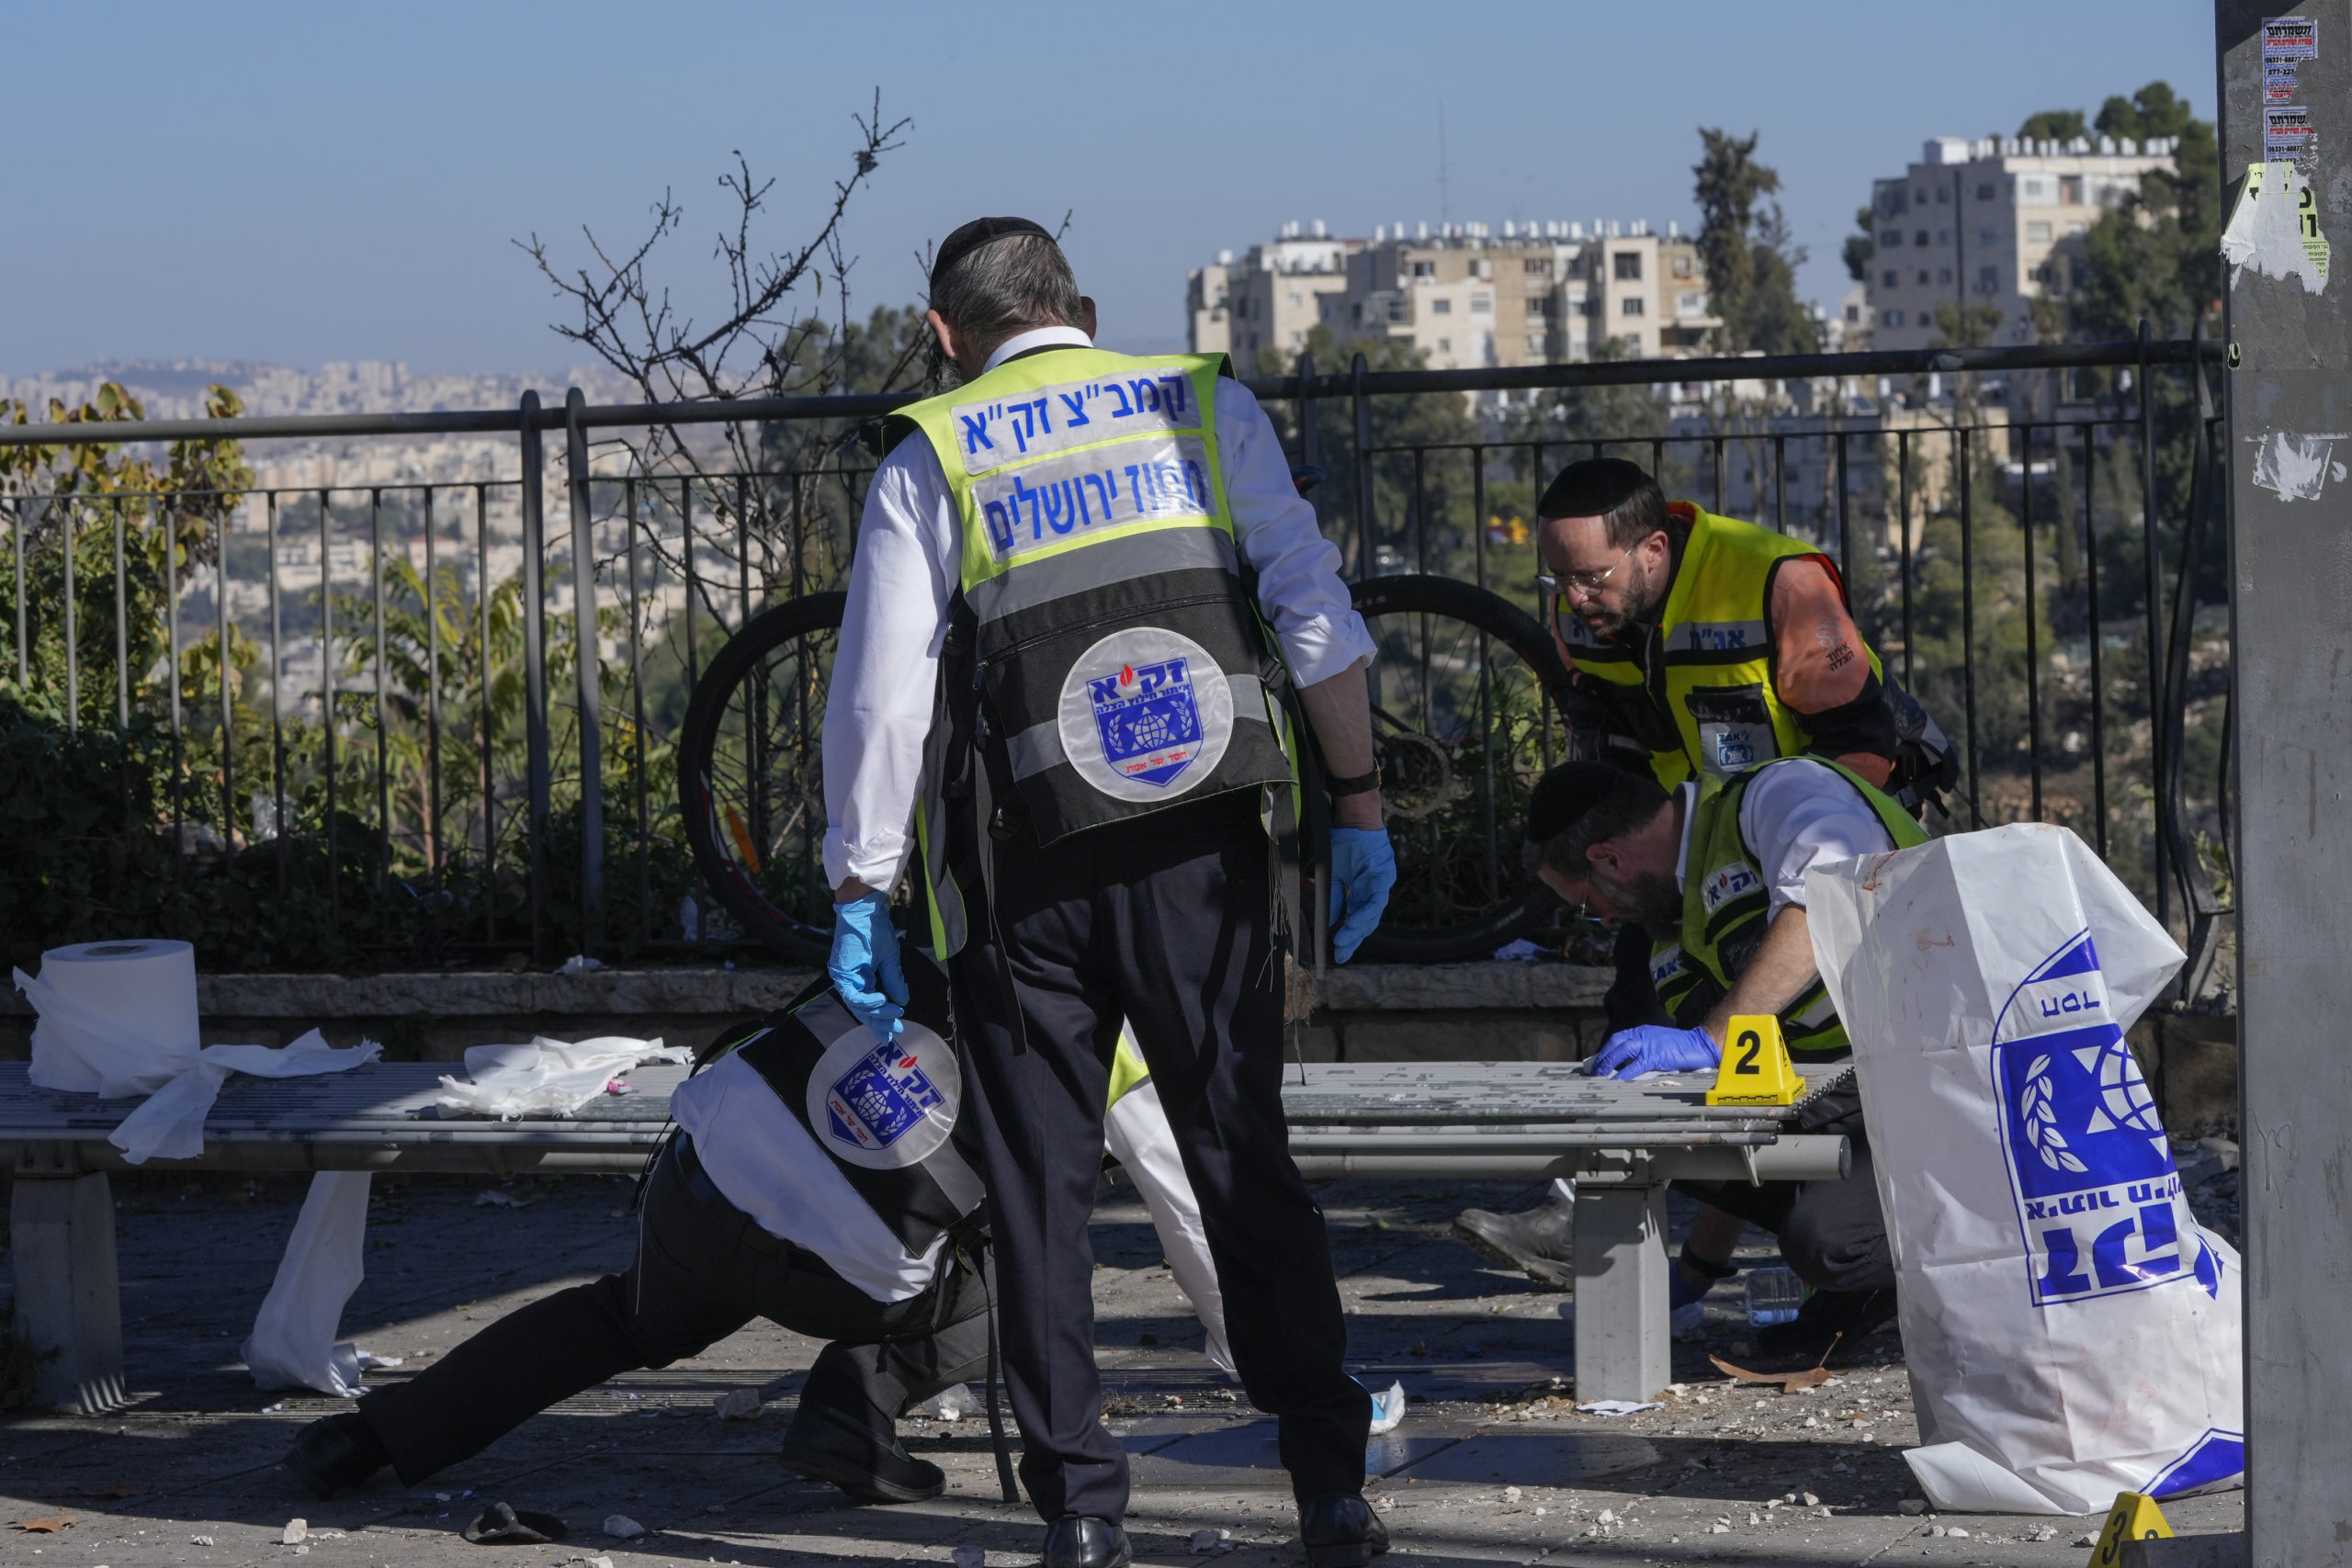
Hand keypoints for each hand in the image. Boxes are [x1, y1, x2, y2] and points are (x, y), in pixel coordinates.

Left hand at [828, 892, 908, 1043]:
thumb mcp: (890, 960)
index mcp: (861, 978)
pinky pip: (853, 995)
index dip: (881, 1019)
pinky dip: (868, 1001)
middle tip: (894, 1031)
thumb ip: (894, 981)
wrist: (865, 912)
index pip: (869, 1005)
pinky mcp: (841, 973)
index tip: (894, 1031)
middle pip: (863, 1010)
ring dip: (877, 1013)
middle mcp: (850, 981)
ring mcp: (844, 977)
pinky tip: (882, 1000)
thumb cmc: (876, 930)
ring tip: (894, 1014)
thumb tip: (902, 1001)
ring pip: (858, 1006)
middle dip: (880, 1022)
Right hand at [1328, 826, 1395, 964]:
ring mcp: (1380, 885)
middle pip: (1366, 923)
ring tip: (1344, 941)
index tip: (1339, 954)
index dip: (1349, 938)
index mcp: (1361, 892)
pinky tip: (1354, 923)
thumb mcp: (1334, 875)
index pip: (1356, 920)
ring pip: (1372, 915)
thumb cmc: (1344, 843)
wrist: (1353, 820)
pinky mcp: (1383, 877)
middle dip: (1353, 940)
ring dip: (1358, 929)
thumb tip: (1331, 922)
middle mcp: (1373, 892)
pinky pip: (1376, 900)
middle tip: (1341, 954)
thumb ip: (1335, 899)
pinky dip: (1366, 913)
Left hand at [1585, 1023, 1719, 1079]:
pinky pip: (1634, 1066)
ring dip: (1607, 1064)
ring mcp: (1648, 1044)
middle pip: (1615, 1044)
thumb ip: (1643, 1051)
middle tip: (1594, 1072)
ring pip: (1620, 1052)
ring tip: (1599, 1077)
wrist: (1700, 1045)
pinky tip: (1615, 1082)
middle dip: (1602, 1058)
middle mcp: (1642, 1034)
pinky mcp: (1655, 1056)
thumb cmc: (1680, 1048)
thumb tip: (1626, 1065)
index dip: (1605, 1051)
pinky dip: (1622, 1074)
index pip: (1617, 1039)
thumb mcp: (1657, 1045)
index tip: (1597, 1062)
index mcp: (1641, 1031)